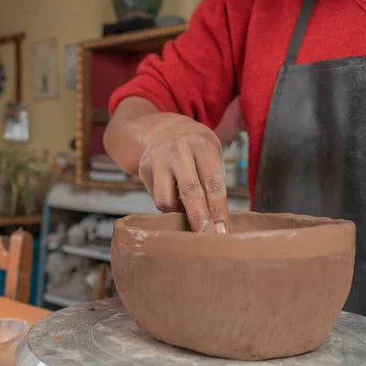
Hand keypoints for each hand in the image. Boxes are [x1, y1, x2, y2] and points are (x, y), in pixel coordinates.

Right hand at [138, 113, 228, 232]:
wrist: (165, 129)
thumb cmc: (197, 149)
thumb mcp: (212, 156)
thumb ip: (214, 185)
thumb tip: (218, 225)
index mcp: (202, 145)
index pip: (212, 182)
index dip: (218, 209)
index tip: (222, 230)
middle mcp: (178, 149)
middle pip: (189, 190)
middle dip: (198, 217)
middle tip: (205, 237)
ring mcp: (158, 158)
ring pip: (165, 199)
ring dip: (178, 213)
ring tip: (188, 214)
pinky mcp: (143, 168)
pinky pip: (156, 198)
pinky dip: (168, 206)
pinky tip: (175, 201)